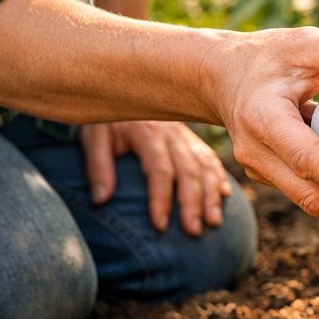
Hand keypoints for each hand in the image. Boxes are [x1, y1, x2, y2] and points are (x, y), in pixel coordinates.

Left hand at [81, 120, 231, 236]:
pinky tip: (224, 195)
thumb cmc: (104, 119)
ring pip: (204, 165)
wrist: (118, 87)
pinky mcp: (190, 137)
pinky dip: (219, 176)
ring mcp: (184, 135)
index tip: (160, 226)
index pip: (160, 170)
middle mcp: (172, 133)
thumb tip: (101, 201)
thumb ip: (98, 166)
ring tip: (213, 221)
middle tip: (194, 231)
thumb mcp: (93, 136)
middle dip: (193, 203)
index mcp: (147, 132)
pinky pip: (209, 157)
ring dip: (211, 195)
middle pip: (189, 171)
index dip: (161, 199)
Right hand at [199, 28, 318, 226]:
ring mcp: (264, 169)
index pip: (304, 157)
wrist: (221, 77)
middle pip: (310, 195)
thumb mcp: (299, 43)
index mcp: (263, 118)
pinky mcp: (275, 176)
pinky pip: (310, 195)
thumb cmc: (265, 58)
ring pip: (311, 202)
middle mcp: (258, 153)